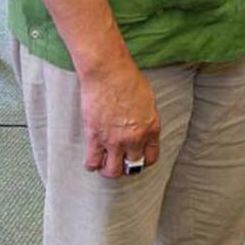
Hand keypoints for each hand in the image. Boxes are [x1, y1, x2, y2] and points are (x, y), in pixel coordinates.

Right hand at [79, 59, 160, 178]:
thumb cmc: (128, 79)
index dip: (143, 160)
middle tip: (120, 160)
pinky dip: (92, 164)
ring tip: (106, 162)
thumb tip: (141, 129)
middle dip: (127, 165)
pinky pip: (92, 163)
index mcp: (151, 127)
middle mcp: (135, 137)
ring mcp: (115, 140)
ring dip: (109, 170)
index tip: (137, 158)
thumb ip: (146, 119)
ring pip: (112, 171)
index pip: (151, 157)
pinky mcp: (95, 137)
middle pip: (132, 167)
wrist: (109, 72)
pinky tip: (93, 157)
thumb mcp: (147, 100)